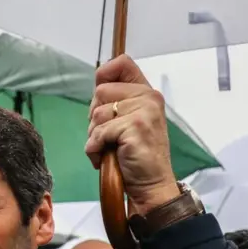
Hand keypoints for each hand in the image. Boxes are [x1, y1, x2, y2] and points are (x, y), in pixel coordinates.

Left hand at [86, 55, 179, 212]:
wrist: (152, 185)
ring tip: (109, 149)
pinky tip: (105, 158)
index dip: (104, 75)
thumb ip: (117, 102)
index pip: (122, 63)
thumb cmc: (137, 156)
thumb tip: (97, 88)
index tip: (101, 100)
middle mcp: (148, 97)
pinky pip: (99, 132)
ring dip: (94, 136)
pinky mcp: (135, 127)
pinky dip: (95, 149)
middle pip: (100, 92)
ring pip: (97, 114)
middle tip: (108, 137)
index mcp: (147, 93)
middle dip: (94, 118)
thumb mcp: (130, 122)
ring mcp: (144, 111)